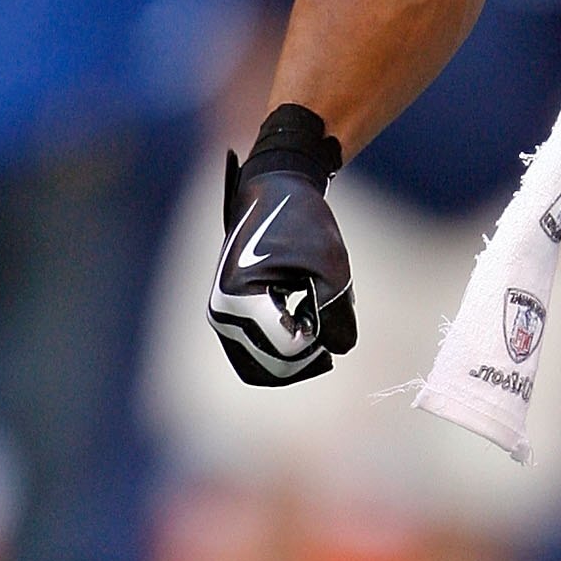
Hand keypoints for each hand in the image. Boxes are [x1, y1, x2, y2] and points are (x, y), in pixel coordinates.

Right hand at [208, 147, 356, 386]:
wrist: (273, 192)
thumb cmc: (303, 223)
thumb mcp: (332, 266)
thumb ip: (337, 315)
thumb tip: (338, 351)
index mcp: (239, 300)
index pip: (287, 351)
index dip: (320, 335)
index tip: (324, 299)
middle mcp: (222, 316)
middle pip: (274, 368)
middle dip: (308, 349)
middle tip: (321, 308)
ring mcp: (223, 320)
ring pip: (265, 368)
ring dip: (296, 351)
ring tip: (311, 312)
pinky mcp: (230, 320)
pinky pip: (258, 356)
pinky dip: (285, 347)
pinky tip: (301, 315)